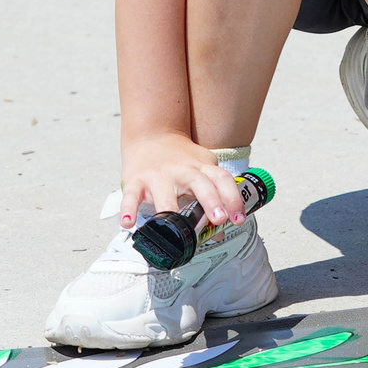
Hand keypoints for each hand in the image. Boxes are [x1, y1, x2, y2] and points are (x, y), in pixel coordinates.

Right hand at [119, 130, 245, 230]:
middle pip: (199, 183)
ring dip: (169, 210)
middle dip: (210, 200)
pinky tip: (129, 223)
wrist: (152, 136)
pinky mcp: (136, 180)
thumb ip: (212, 198)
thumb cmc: (181, 160)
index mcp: (201, 168)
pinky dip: (128, 209)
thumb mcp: (202, 170)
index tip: (238, 218)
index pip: (222, 179)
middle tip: (219, 218)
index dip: (233, 197)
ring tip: (174, 227)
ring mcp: (158, 175)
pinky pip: (132, 195)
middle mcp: (182, 170)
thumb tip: (219, 232)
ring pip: (165, 193)